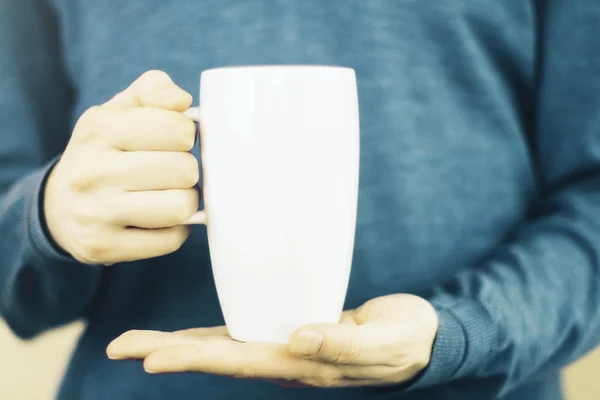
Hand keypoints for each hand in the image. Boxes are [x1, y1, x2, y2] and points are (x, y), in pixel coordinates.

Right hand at [44, 70, 198, 264]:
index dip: (185, 136)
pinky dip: (175, 230)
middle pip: (184, 170)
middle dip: (187, 171)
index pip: (179, 130)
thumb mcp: (118, 111)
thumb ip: (153, 90)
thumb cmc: (104, 152)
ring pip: (180, 207)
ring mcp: (95, 212)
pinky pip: (171, 240)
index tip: (173, 141)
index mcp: (99, 128)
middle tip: (172, 172)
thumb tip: (181, 101)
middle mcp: (92, 170)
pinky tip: (159, 221)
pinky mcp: (104, 247)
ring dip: (186, 202)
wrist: (58, 207)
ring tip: (170, 196)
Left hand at [106, 294, 438, 387]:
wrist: (417, 339)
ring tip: (140, 342)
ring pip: (225, 347)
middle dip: (168, 351)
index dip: (192, 359)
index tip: (148, 357)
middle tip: (119, 346)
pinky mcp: (292, 329)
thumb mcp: (385, 342)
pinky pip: (245, 333)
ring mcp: (286, 346)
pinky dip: (213, 335)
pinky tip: (193, 333)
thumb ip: (346, 344)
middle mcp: (285, 358)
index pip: (238, 361)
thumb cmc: (406, 340)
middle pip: (218, 357)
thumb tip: (299, 339)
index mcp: (303, 363)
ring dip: (181, 345)